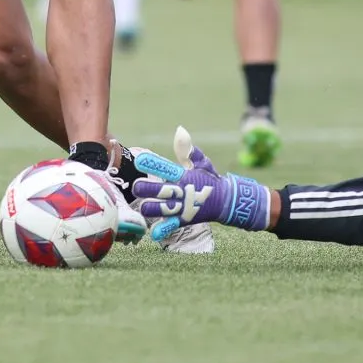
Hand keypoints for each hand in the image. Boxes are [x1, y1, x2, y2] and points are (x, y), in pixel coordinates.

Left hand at [132, 126, 271, 239]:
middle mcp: (181, 191)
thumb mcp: (201, 162)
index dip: (152, 163)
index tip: (139, 159)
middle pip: (159, 190)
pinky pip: (170, 226)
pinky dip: (162, 229)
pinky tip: (154, 231)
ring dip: (150, 208)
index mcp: (182, 175)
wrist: (225, 201)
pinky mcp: (183, 220)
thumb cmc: (209, 178)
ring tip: (143, 205)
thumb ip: (188, 149)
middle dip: (146, 188)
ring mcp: (182, 207)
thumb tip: (180, 130)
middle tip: (136, 186)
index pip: (165, 167)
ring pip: (161, 209)